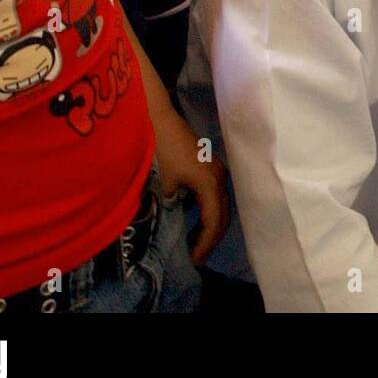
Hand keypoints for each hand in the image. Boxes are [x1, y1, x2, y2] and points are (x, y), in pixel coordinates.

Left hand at [153, 106, 229, 266]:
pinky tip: (192, 220)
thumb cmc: (158, 150)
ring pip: (219, 205)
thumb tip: (169, 230)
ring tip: (193, 243)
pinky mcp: (208, 165)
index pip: (213, 222)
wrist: (155, 115)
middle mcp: (219, 176)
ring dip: (209, 225)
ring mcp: (216, 169)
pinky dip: (206, 212)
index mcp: (210, 183)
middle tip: (195, 258)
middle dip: (210, 239)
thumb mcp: (161, 185)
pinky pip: (213, 195)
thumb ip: (170, 210)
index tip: (193, 262)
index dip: (205, 245)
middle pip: (222, 215)